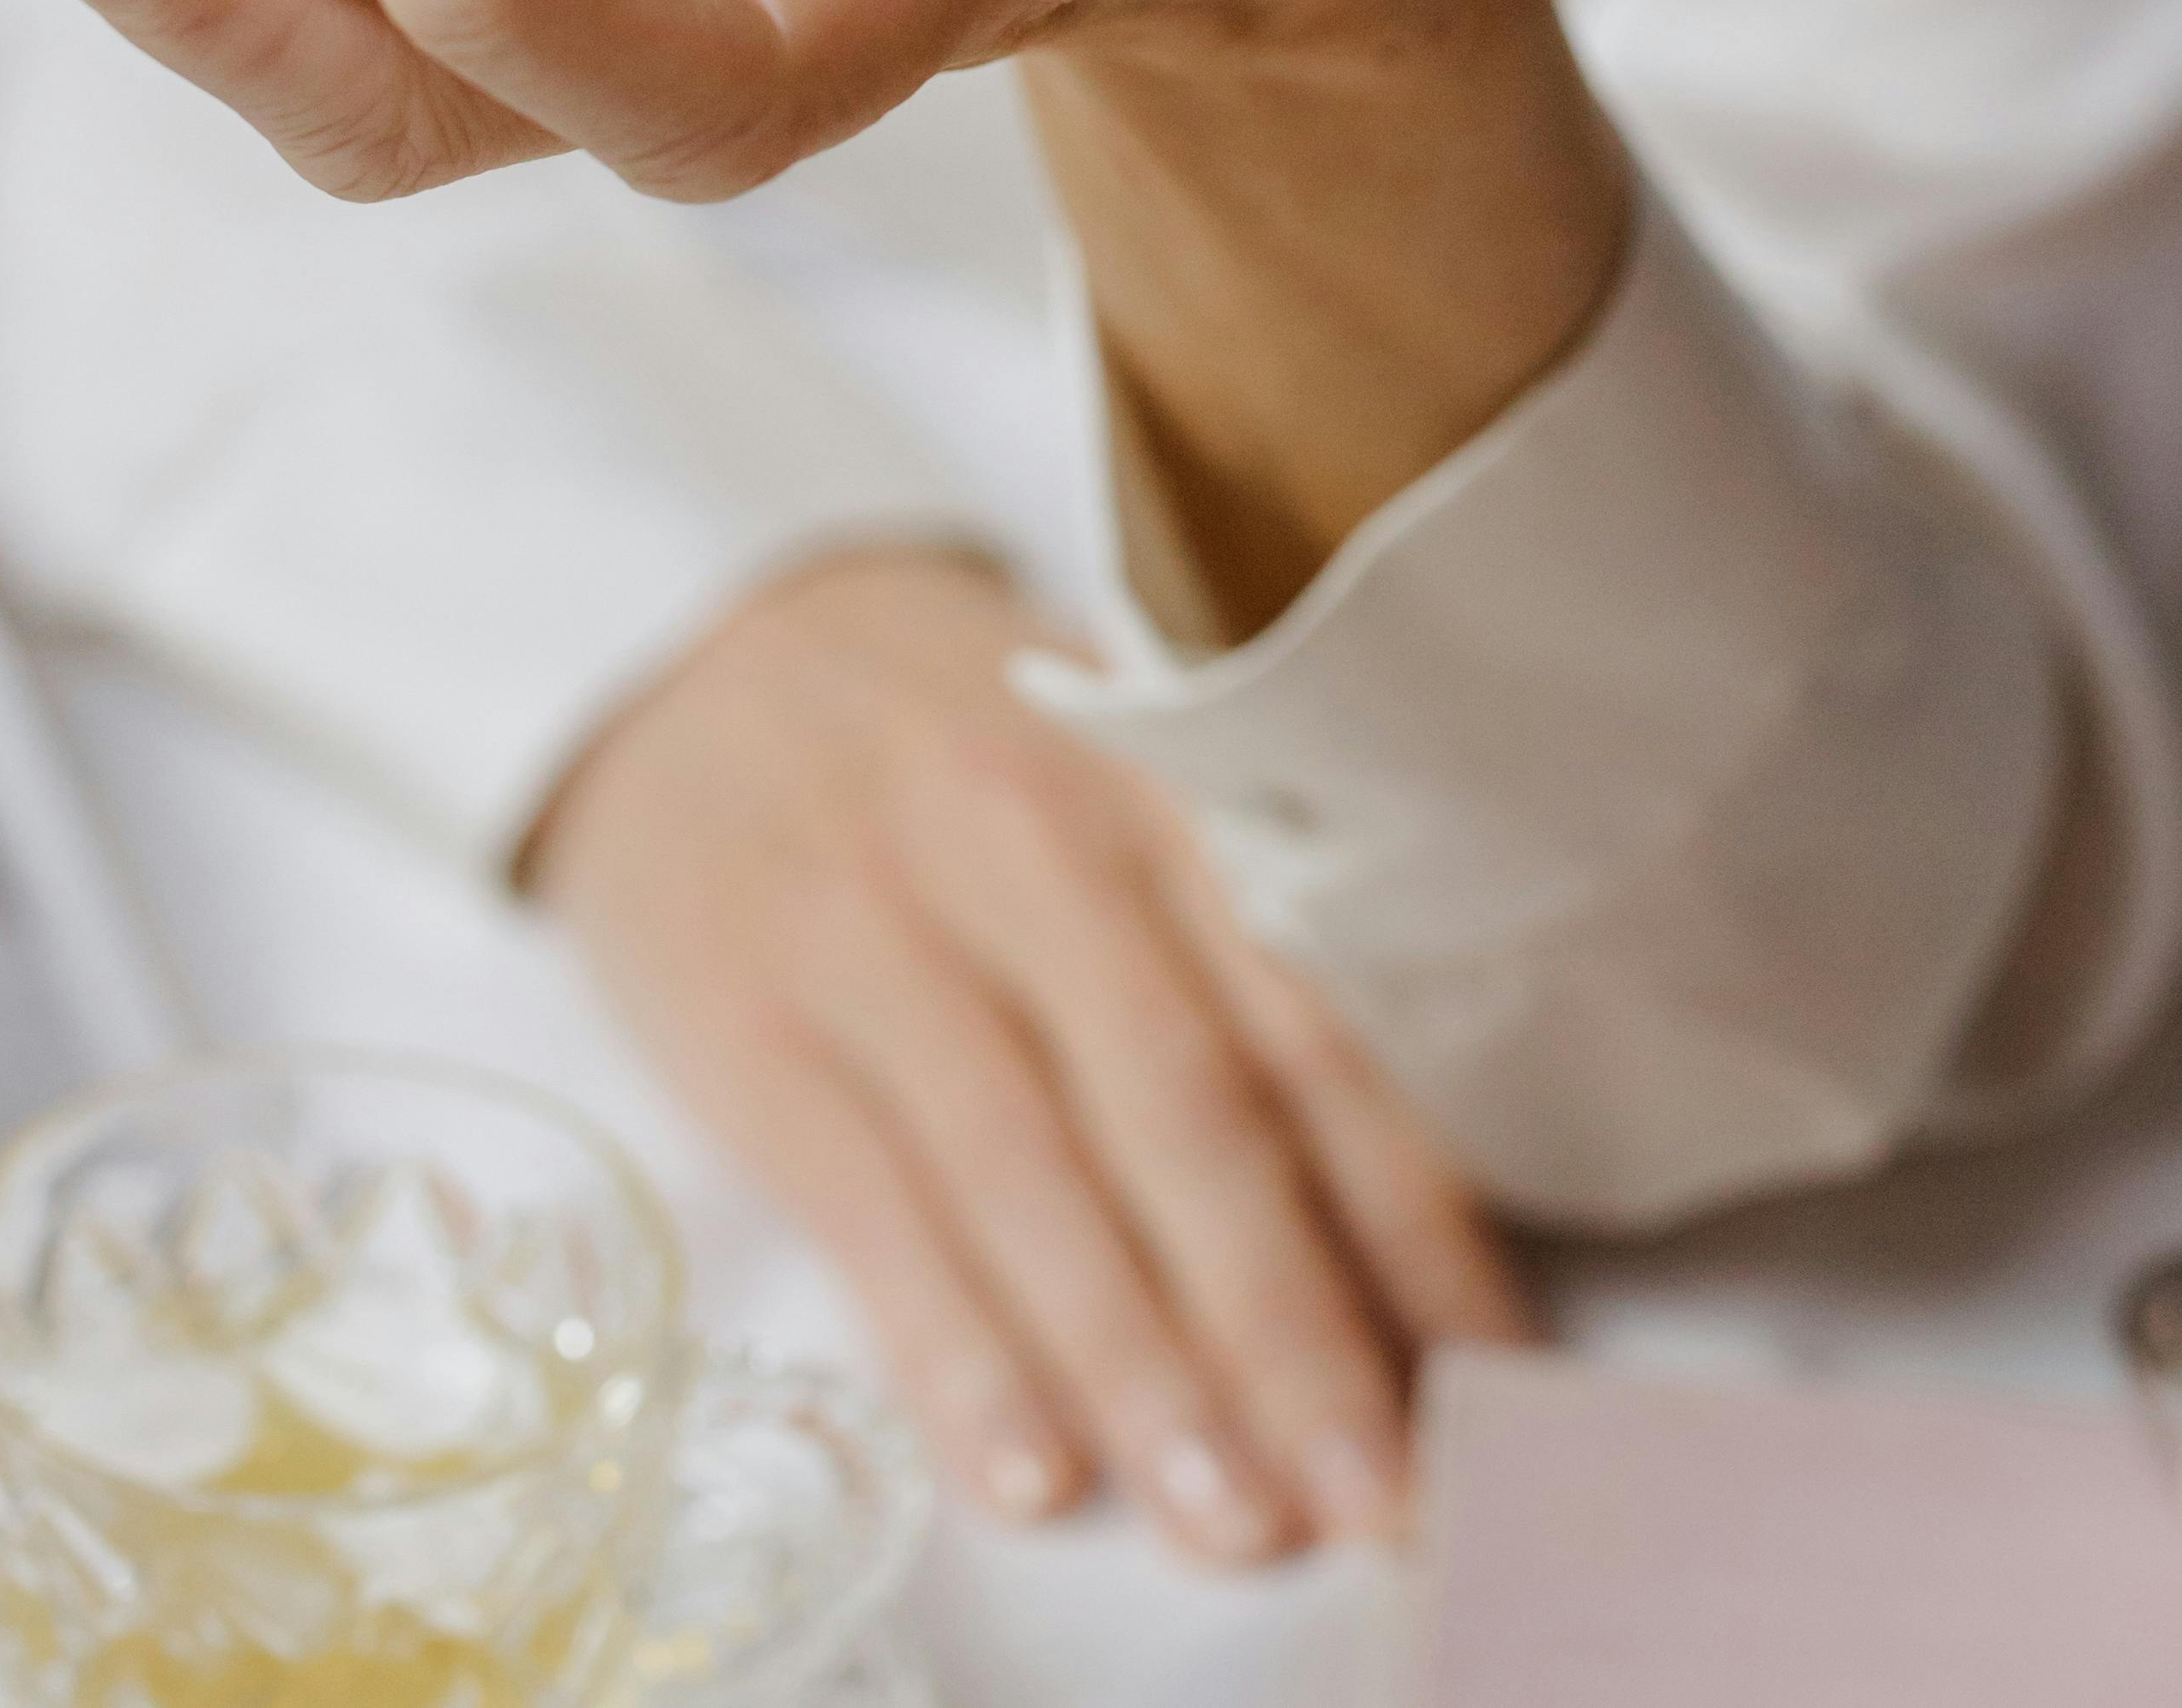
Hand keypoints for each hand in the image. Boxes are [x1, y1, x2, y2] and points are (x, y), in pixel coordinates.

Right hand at [530, 546, 1529, 1559]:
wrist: (694, 654)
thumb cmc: (955, 741)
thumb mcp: (1109, 769)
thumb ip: (1240, 932)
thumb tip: (1416, 1182)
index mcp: (1153, 784)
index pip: (1310, 1012)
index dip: (1408, 1208)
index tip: (1488, 1367)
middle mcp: (1028, 844)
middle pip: (1189, 1108)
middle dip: (1295, 1325)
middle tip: (1381, 1494)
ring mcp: (876, 933)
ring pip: (1035, 1177)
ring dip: (1145, 1372)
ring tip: (1238, 1526)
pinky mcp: (747, 1023)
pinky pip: (870, 1206)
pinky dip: (957, 1350)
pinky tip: (1034, 1470)